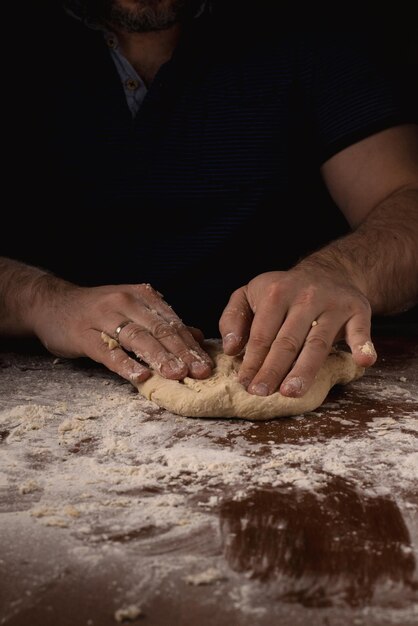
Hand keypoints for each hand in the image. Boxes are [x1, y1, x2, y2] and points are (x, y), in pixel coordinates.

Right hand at [31, 278, 212, 383]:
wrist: (53, 303)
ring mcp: (103, 317)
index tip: (207, 364)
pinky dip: (125, 364)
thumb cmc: (98, 309)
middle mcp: (125, 302)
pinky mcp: (84, 335)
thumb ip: (163, 323)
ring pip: (137, 338)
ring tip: (177, 374)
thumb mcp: (133, 310)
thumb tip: (197, 337)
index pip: (172, 322)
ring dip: (159, 357)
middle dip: (182, 352)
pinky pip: (107, 351)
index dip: (191, 344)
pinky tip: (140, 376)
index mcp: (141, 296)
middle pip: (159, 329)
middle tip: (200, 372)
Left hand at [219, 268, 376, 396]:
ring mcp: (333, 304)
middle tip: (262, 394)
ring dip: (305, 369)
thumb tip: (230, 349)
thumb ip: (232, 318)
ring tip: (292, 392)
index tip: (245, 384)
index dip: (252, 360)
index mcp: (275, 293)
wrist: (330, 271)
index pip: (262, 334)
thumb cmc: (283, 292)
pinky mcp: (357, 311)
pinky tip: (363, 361)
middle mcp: (305, 297)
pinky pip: (362, 330)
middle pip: (287, 341)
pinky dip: (363, 345)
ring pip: (317, 343)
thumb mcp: (250, 293)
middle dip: (273, 369)